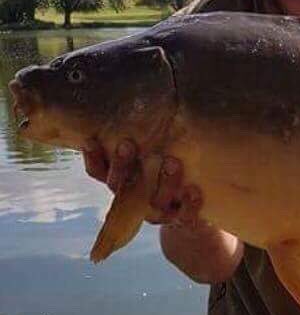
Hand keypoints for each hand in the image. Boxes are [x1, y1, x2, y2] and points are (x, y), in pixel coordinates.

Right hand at [83, 139, 202, 227]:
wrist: (190, 206)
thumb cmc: (165, 165)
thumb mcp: (152, 145)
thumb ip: (141, 129)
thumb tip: (132, 94)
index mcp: (122, 180)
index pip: (98, 172)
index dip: (92, 158)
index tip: (90, 140)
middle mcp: (135, 199)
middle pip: (120, 187)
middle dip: (122, 166)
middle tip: (127, 144)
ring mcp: (157, 212)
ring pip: (154, 203)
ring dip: (162, 183)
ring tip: (172, 161)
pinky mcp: (181, 220)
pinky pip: (183, 218)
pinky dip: (189, 205)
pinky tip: (194, 190)